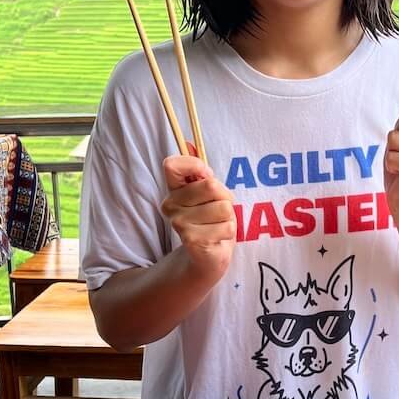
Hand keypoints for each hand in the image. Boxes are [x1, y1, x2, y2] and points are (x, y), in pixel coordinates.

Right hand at [162, 153, 236, 279]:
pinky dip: (229, 232)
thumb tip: (188, 143)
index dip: (195, 166)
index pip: (172, 164)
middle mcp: (170, 204)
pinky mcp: (192, 240)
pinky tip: (217, 238)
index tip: (205, 176)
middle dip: (225, 197)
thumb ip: (200, 171)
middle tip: (219, 209)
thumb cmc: (212, 219)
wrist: (209, 255)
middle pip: (211, 186)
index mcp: (173, 189)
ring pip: (223, 208)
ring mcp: (179, 223)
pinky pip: (227, 227)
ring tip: (218, 224)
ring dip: (229, 217)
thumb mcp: (210, 192)